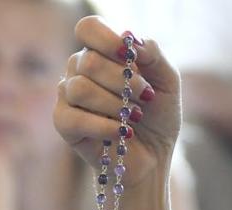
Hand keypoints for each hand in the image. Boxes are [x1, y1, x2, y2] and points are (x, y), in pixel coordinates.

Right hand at [56, 19, 180, 189]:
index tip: (130, 58)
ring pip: (81, 88)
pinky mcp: (63, 123)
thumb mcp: (168, 83)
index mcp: (101, 52)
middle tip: (144, 97)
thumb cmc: (157, 118)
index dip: (108, 40)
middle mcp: (80, 69)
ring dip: (115, 105)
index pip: (89, 28)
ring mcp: (68, 95)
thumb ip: (155, 56)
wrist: (152, 159)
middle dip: (123, 81)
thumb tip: (132, 39)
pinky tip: (121, 132)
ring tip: (133, 117)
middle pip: (89, 60)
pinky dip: (103, 126)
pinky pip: (74, 118)